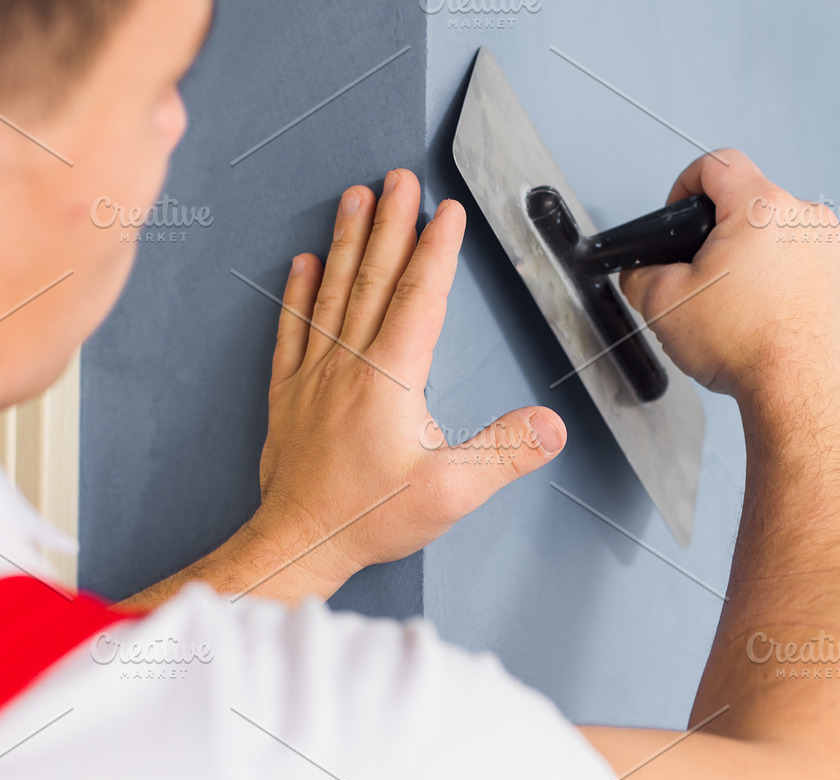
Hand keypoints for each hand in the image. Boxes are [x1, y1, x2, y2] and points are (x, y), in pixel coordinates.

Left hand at [244, 169, 567, 597]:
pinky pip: (292, 328)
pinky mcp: (289, 395)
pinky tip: (301, 264)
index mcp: (389, 378)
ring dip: (345, 241)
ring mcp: (314, 375)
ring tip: (354, 199)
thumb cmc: (366, 517)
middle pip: (373, 278)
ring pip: (332, 292)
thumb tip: (549, 426)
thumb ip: (503, 453)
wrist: (299, 540)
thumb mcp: (450, 492)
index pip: (418, 297)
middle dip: (390, 223)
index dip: (435, 250)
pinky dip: (298, 292)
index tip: (445, 211)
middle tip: (398, 179)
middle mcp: (348, 365)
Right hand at [620, 151, 839, 411]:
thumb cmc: (745, 347)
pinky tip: (768, 323)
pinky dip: (787, 290)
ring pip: (782, 242)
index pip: (719, 163)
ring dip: (758, 265)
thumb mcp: (662, 305)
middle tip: (704, 280)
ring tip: (739, 311)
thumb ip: (641, 275)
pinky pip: (809, 272)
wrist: (798, 394)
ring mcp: (835, 251)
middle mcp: (807, 219)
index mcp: (761, 208)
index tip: (680, 211)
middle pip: (752, 207)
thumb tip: (641, 273)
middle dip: (723, 238)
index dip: (686, 182)